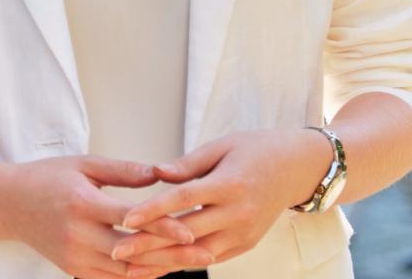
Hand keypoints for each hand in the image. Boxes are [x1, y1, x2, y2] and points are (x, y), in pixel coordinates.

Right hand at [0, 154, 204, 278]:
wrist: (10, 205)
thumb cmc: (48, 178)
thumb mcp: (84, 164)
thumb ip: (122, 170)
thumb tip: (159, 173)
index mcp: (82, 204)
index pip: (130, 219)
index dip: (162, 227)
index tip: (191, 231)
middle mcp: (78, 236)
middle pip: (132, 253)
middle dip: (172, 255)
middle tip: (206, 253)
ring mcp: (74, 257)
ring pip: (124, 272)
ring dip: (159, 268)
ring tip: (191, 264)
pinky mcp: (73, 270)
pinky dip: (138, 276)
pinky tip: (161, 269)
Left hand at [110, 130, 329, 276]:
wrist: (296, 169)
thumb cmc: (255, 149)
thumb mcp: (223, 145)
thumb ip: (188, 164)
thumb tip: (155, 172)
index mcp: (230, 184)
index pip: (185, 199)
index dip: (154, 210)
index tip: (126, 219)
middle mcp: (238, 213)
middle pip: (187, 233)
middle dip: (149, 244)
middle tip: (116, 250)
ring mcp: (244, 234)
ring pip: (196, 253)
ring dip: (162, 262)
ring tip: (129, 268)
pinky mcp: (245, 245)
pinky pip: (209, 259)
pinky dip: (182, 264)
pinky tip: (156, 268)